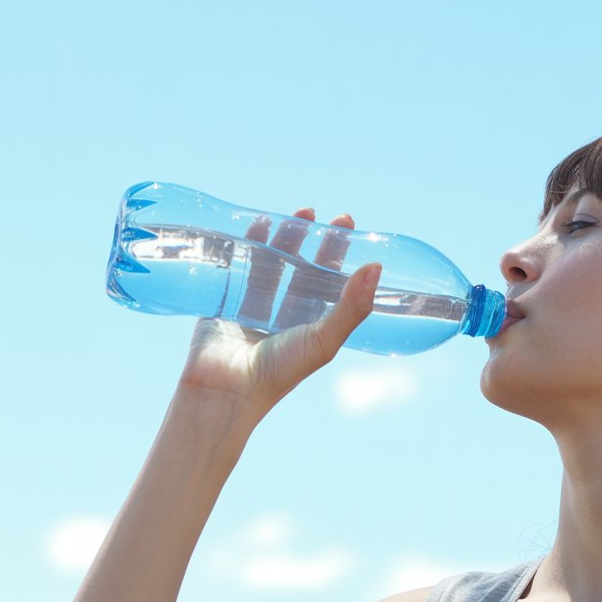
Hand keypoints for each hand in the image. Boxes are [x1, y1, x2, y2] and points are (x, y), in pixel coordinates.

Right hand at [177, 210, 380, 417]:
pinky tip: (258, 224)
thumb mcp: (324, 340)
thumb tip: (376, 267)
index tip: (346, 223)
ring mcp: (253, 308)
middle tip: (315, 212)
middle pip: (300, 269)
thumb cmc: (279, 371)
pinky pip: (238, 268)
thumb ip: (351, 307)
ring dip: (282, 239)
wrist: (226, 390)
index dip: (338, 253)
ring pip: (270, 265)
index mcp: (311, 325)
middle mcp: (284, 316)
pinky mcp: (225, 302)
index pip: (329, 282)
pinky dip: (248, 246)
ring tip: (294, 213)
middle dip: (309, 240)